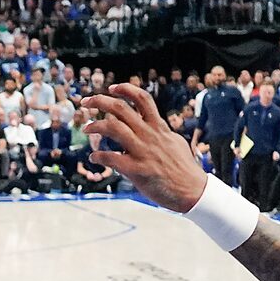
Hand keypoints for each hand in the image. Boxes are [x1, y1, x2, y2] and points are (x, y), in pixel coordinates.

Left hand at [83, 84, 209, 209]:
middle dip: (99, 101)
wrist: (193, 191)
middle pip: (120, 108)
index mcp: (159, 127)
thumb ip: (161, 131)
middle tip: (86, 102)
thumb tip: (155, 123)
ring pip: (112, 128)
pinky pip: (111, 158)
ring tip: (86, 129)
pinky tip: (94, 158)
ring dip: (95, 126)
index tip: (112, 88)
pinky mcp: (137, 170)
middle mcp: (149, 135)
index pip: (142, 98)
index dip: (125, 89)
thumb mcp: (175, 142)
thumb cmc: (184, 169)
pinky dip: (99, 156)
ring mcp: (143, 151)